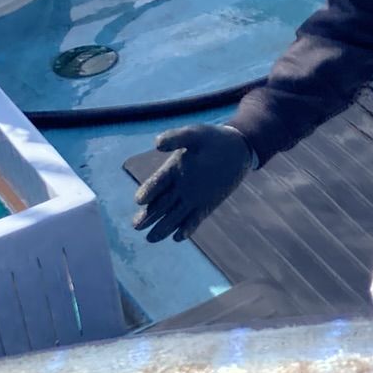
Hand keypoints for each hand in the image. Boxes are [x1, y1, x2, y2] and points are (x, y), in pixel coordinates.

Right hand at [132, 124, 252, 243]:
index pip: (155, 183)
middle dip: (148, 215)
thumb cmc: (212, 138)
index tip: (140, 200)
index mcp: (170, 170)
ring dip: (163, 227)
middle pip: (159, 204)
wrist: (236, 148)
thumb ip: (176, 138)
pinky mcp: (205, 206)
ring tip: (151, 238)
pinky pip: (194, 219)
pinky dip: (187, 228)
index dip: (148, 191)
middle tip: (137, 226)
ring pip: (173, 215)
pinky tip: (178, 237)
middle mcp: (177, 187)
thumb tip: (157, 143)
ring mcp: (190, 198)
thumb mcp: (194, 134)